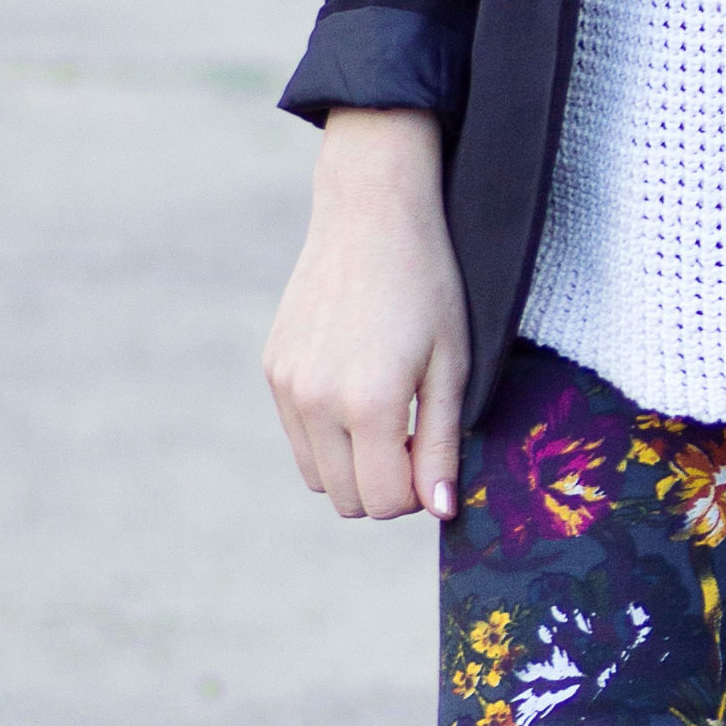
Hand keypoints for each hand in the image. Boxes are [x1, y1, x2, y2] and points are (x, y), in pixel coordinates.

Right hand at [264, 107, 470, 521]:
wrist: (370, 215)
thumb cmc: (427, 285)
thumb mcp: (452, 365)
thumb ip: (442, 444)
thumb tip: (438, 510)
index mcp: (370, 404)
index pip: (383, 501)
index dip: (416, 494)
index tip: (432, 456)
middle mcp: (317, 402)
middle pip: (346, 499)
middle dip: (384, 487)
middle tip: (414, 440)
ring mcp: (288, 386)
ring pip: (318, 476)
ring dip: (353, 466)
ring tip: (386, 418)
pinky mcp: (274, 369)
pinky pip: (298, 436)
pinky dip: (328, 436)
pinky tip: (356, 390)